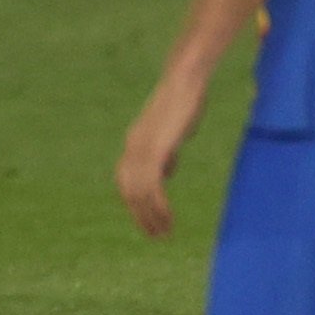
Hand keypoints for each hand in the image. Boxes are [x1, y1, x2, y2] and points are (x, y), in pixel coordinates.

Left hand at [116, 71, 208, 238]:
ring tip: (164, 233)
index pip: (128, 182)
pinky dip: (158, 207)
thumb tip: (166, 173)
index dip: (137, 202)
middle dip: (141, 216)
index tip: (150, 220)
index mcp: (135, 143)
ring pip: (138, 194)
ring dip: (150, 217)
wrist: (185, 78)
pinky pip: (151, 188)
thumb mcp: (175, 129)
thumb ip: (168, 151)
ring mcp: (141, 149)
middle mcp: (132, 148)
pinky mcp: (155, 151)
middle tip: (156, 235)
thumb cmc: (186, 98)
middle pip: (128, 192)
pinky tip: (169, 218)